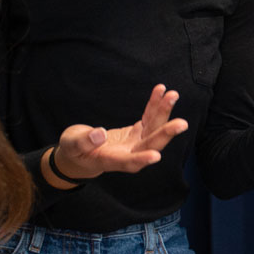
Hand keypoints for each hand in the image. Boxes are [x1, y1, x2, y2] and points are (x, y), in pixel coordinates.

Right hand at [48, 84, 188, 185]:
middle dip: (165, 134)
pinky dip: (154, 105)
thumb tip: (99, 133)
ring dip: (164, 112)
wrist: (81, 154)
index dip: (141, 159)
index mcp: (111, 160)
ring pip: (153, 129)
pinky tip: (161, 90)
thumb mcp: (72, 145)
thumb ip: (84, 141)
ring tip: (172, 94)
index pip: (128, 162)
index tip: (155, 156)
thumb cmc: (73, 151)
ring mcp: (135, 143)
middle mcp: (128, 154)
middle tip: (182, 123)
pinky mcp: (136, 132)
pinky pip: (148, 118)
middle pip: (150, 145)